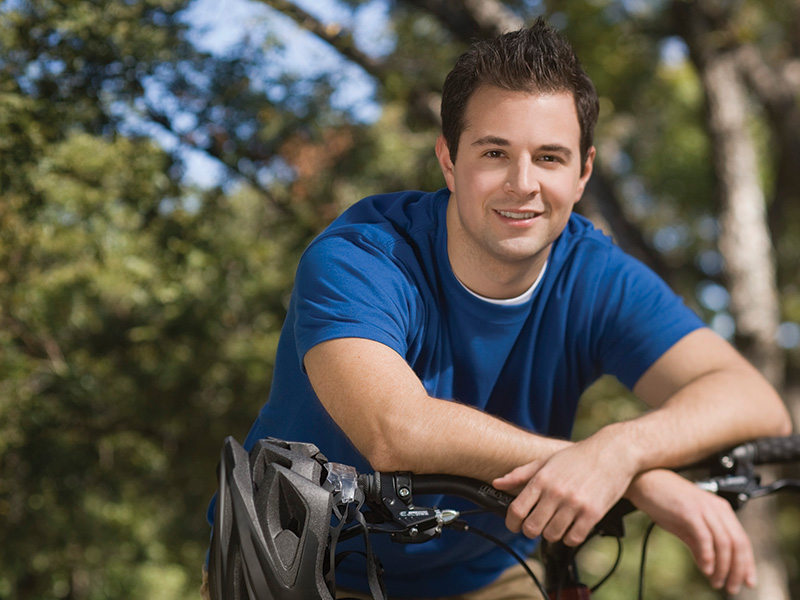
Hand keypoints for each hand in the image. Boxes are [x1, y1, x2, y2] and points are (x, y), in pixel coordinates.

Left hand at [492, 431, 637, 546]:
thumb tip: (497, 483)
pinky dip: (570, 537)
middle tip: (535, 526)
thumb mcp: (546, 461)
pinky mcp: (592, 514)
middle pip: (532, 527)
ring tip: (555, 524)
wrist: (613, 453)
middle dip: (530, 530)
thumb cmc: (577, 457)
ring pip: (552, 535)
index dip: (511, 522)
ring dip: (551, 533)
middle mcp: (556, 493)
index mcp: (542, 479)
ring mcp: (574, 504)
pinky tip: (571, 527)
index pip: (517, 510)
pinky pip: (574, 538)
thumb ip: (520, 474)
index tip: (514, 525)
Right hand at [627, 469, 755, 594]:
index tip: (747, 582)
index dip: (747, 564)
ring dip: (724, 567)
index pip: (742, 540)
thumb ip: (699, 545)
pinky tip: (706, 569)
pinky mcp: (689, 511)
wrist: (644, 481)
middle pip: (738, 544)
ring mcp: (704, 509)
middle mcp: (717, 508)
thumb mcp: (686, 525)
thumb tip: (709, 567)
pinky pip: (705, 537)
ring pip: (724, 543)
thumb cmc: (664, 500)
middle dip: (738, 570)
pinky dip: (708, 555)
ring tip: (717, 582)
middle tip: (731, 588)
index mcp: (720, 509)